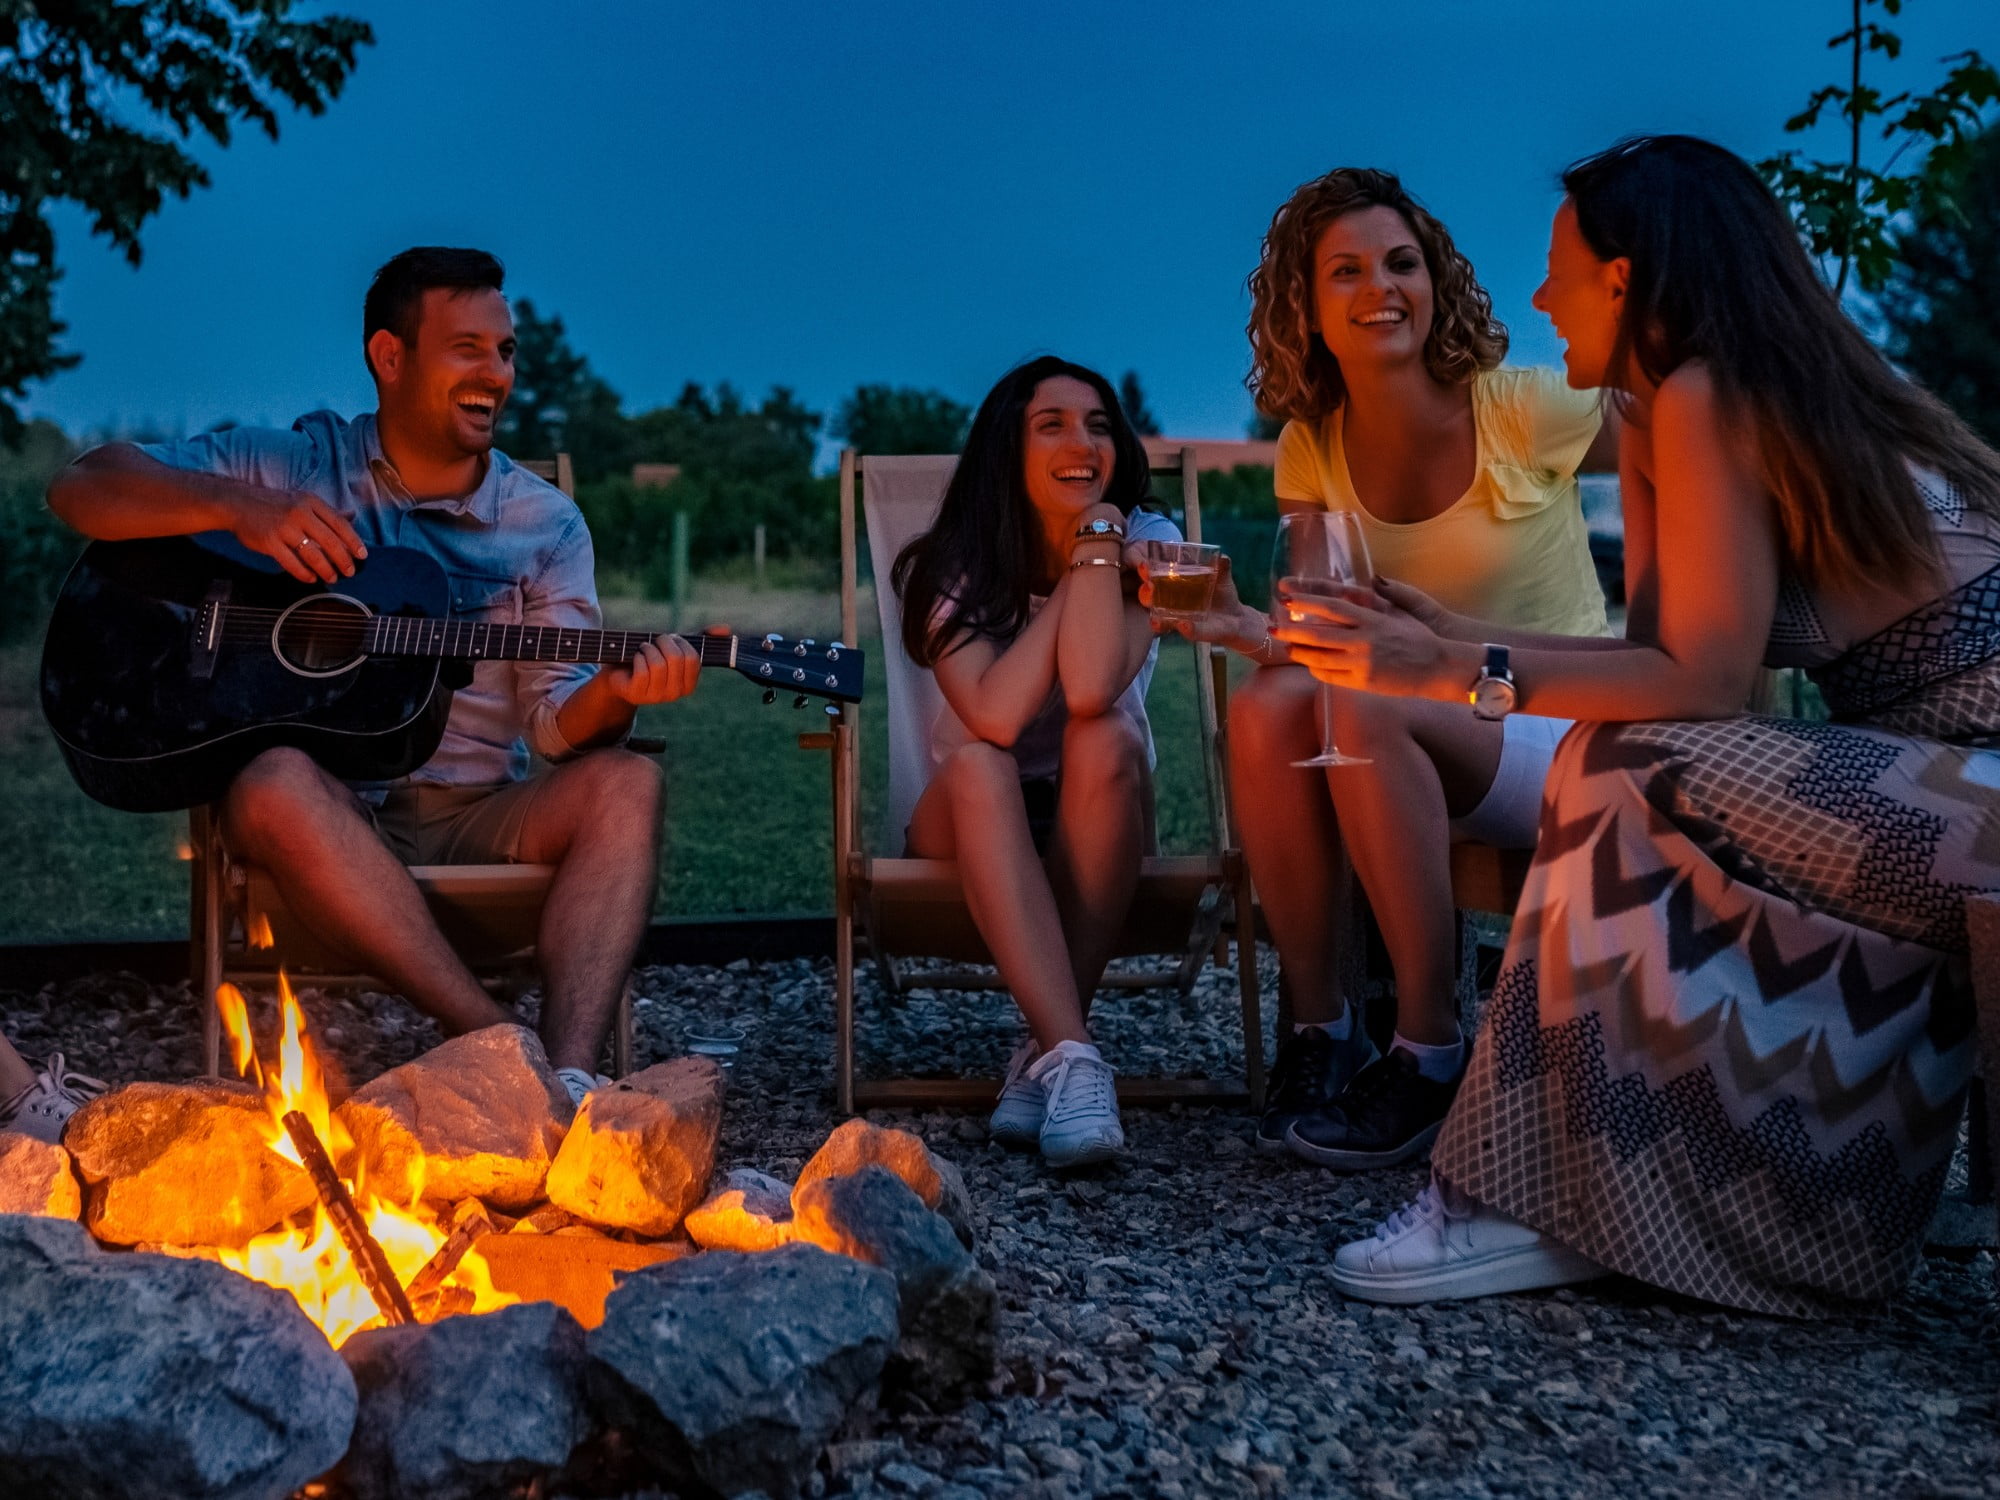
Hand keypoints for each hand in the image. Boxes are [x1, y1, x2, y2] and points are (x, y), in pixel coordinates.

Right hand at [229, 487, 368, 583]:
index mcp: (311, 502)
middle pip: (330, 541)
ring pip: (313, 554)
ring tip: (333, 577)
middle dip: (343, 560)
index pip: (339, 523)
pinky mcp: (270, 542)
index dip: (353, 541)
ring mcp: (284, 528)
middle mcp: (299, 513)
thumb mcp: (302, 500)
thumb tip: (352, 517)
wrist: (238, 503)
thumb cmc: (274, 504)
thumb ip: (326, 511)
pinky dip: (304, 573)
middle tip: (350, 572)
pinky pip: (292, 563)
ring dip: (326, 570)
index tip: (362, 555)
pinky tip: (311, 578)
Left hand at [601, 633, 700, 704]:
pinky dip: (638, 657)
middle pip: (676, 659)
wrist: (621, 672)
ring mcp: (656, 696)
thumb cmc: (652, 658)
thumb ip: (702, 639)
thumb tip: (727, 629)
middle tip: (655, 641)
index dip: (679, 642)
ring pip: (658, 664)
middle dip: (663, 642)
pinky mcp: (637, 694)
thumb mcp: (677, 647)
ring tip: (643, 649)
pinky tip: (635, 658)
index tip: (670, 640)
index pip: (692, 657)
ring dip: (648, 649)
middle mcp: (676, 693)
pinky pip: (643, 670)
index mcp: (689, 683)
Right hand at [1137, 553, 1255, 645]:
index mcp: (1172, 582)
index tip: (1143, 566)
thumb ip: (1222, 567)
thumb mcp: (1221, 576)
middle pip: (1149, 597)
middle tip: (1149, 586)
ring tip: (1156, 611)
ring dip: (1157, 615)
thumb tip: (1222, 557)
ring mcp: (1177, 617)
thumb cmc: (1221, 592)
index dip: (1145, 571)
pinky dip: (1186, 628)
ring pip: (1159, 617)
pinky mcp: (1192, 631)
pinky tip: (1184, 624)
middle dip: (1145, 593)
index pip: (1153, 575)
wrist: (1234, 617)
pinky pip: (1185, 631)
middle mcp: (1169, 600)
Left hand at [1272, 582, 1451, 695]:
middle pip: (1318, 635)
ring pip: (1320, 658)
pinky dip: (1317, 670)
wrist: (1438, 667)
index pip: (1332, 608)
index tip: (1287, 600)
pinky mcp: (1363, 683)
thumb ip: (1375, 603)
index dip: (1306, 603)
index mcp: (1371, 619)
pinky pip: (1331, 677)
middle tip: (1273, 628)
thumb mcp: (1396, 615)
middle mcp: (1364, 640)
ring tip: (1287, 648)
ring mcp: (1362, 663)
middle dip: (1291, 632)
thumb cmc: (1418, 638)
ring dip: (1300, 653)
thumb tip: (1368, 583)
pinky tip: (1309, 665)